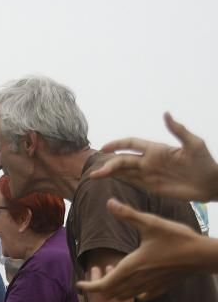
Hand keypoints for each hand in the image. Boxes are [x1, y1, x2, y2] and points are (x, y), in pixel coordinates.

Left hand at [75, 198, 207, 300]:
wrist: (203, 255)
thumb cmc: (177, 238)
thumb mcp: (151, 223)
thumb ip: (128, 214)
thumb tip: (109, 202)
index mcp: (130, 268)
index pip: (101, 286)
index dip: (87, 286)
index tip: (79, 283)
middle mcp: (137, 281)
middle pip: (110, 293)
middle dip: (100, 284)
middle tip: (100, 269)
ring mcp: (149, 287)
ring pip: (124, 296)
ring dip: (115, 286)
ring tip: (116, 269)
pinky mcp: (161, 289)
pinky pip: (141, 296)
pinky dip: (132, 290)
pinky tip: (136, 278)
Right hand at [89, 112, 217, 200]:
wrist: (210, 183)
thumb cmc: (205, 162)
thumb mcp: (194, 144)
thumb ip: (178, 130)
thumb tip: (166, 114)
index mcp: (157, 149)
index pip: (131, 144)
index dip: (117, 144)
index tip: (104, 148)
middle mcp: (149, 160)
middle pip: (123, 160)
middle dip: (109, 165)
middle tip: (96, 173)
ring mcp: (149, 174)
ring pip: (124, 171)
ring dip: (109, 173)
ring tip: (95, 176)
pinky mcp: (152, 186)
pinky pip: (132, 182)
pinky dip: (119, 181)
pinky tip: (108, 180)